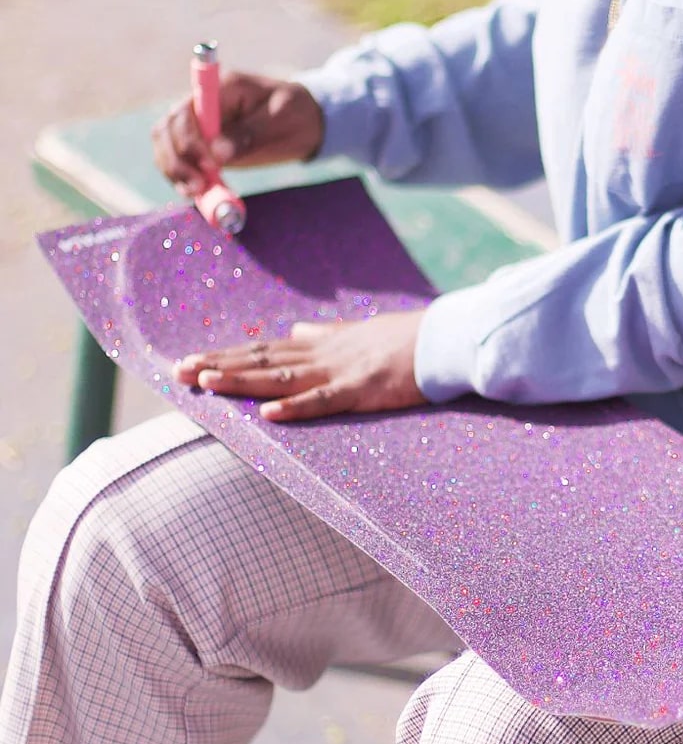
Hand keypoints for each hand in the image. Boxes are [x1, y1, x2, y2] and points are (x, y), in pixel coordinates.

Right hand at [152, 71, 325, 197]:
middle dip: (175, 160)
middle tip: (198, 186)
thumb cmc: (296, 112)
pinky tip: (200, 194)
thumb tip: (216, 155)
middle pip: (166, 130)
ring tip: (198, 193)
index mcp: (220, 89)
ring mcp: (199, 127)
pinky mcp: (202, 148)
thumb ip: (249, 133)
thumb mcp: (282, 117)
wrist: (308, 121)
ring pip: (166, 147)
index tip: (209, 163)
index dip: (188, 140)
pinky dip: (183, 180)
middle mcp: (202, 105)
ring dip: (174, 172)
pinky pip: (180, 162)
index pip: (185, 112)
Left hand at [173, 311, 427, 419]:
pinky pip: (324, 401)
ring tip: (205, 384)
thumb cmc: (406, 338)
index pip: (263, 350)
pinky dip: (295, 407)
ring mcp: (340, 371)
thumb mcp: (359, 331)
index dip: (226, 356)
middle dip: (219, 367)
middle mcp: (322, 354)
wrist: (444, 339)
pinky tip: (268, 414)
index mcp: (321, 343)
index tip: (192, 361)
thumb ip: (326, 333)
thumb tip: (298, 329)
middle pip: (261, 361)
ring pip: (281, 378)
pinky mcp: (363, 390)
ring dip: (242, 381)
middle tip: (178, 372)